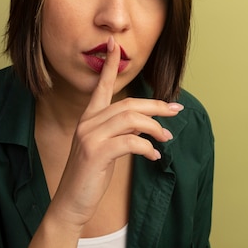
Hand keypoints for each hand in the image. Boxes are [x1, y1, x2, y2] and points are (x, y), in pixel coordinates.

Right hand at [49, 36, 183, 228]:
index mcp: (88, 118)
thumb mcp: (103, 147)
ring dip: (155, 127)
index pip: (101, 85)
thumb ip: (119, 130)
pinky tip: (154, 156)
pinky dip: (147, 147)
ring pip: (131, 119)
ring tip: (167, 137)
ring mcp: (89, 137)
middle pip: (128, 103)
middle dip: (156, 105)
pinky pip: (130, 141)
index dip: (109, 65)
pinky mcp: (95, 153)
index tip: (115, 44)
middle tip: (176, 110)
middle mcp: (87, 122)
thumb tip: (144, 122)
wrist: (71, 203)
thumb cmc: (90, 175)